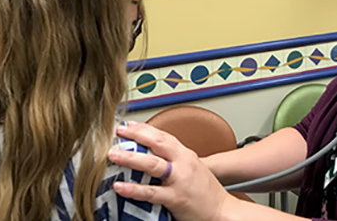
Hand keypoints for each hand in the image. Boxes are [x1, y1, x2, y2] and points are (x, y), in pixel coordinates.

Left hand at [109, 122, 237, 220]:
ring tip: (113, 155)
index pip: (164, 136)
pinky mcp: (176, 198)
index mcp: (186, 155)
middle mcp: (183, 163)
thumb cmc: (207, 192)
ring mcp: (179, 180)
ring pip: (152, 164)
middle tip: (118, 132)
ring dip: (130, 158)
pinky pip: (151, 192)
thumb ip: (175, 160)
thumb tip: (152, 155)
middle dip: (136, 135)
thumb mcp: (193, 168)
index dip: (145, 128)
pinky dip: (134, 189)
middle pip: (158, 143)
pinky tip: (120, 186)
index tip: (128, 124)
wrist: (222, 211)